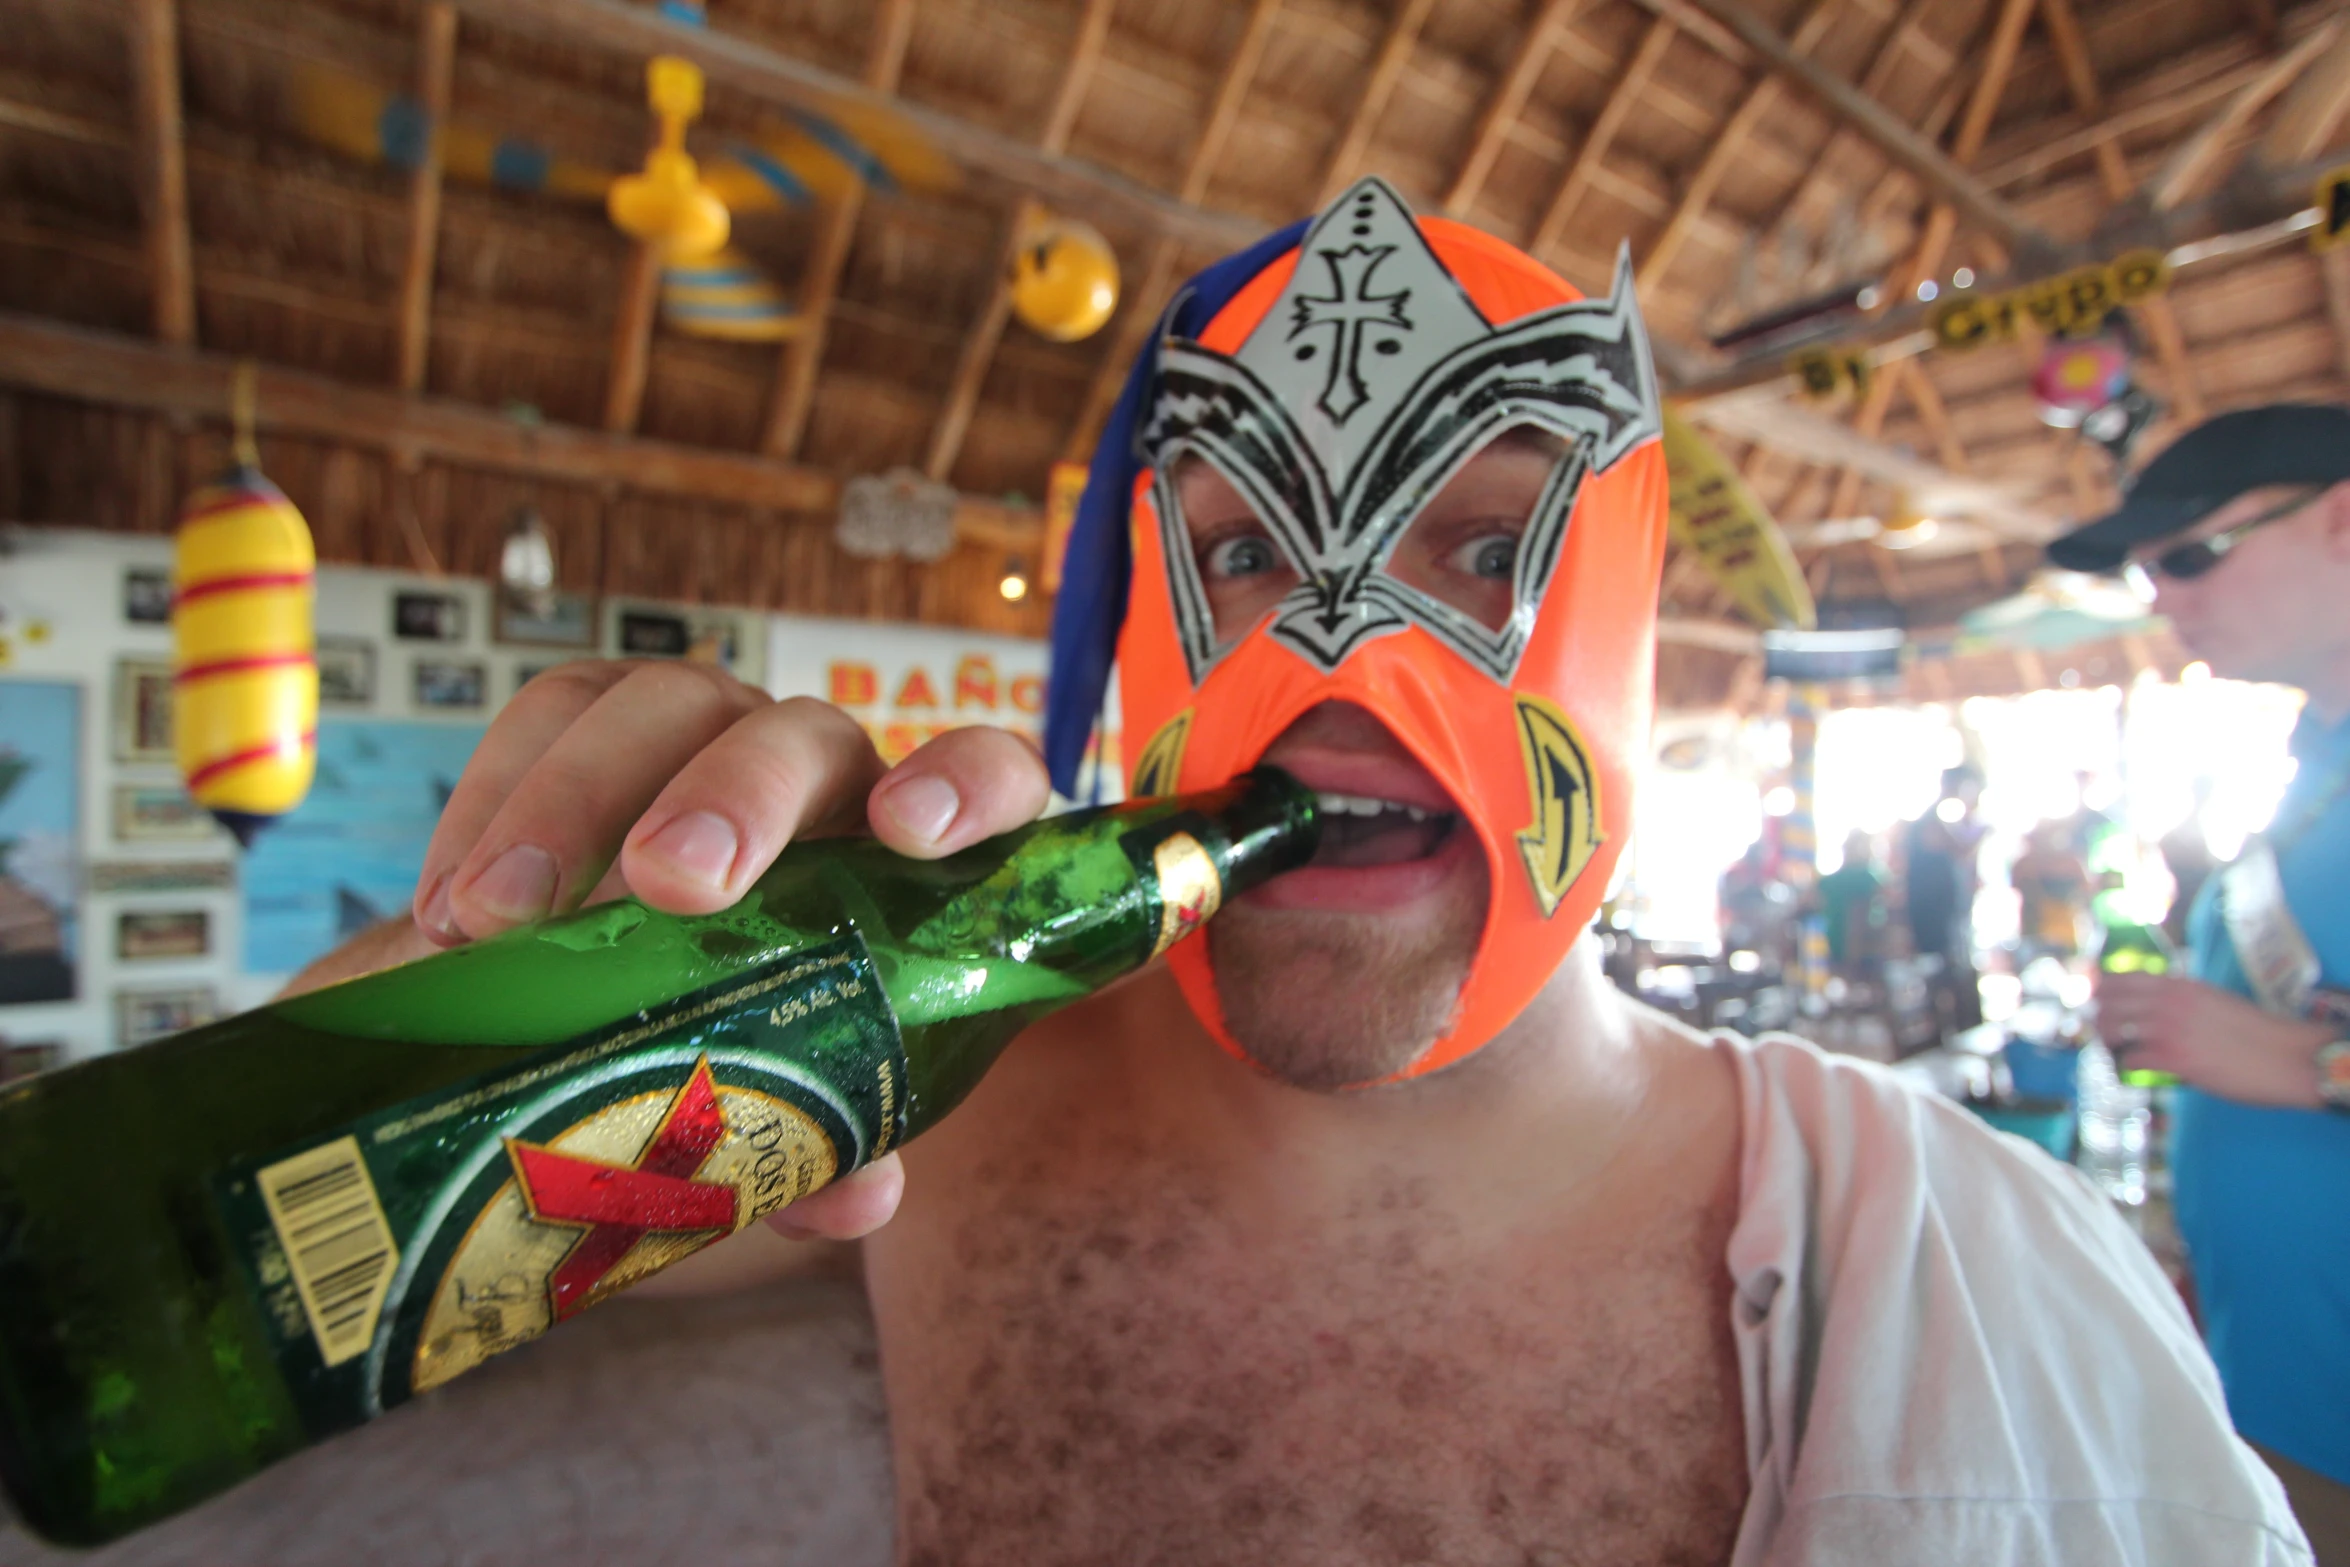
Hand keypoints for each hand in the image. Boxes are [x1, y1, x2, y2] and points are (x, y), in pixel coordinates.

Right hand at [407, 658, 1052, 1239]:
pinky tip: (448, 914)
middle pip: (803, 735)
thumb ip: (828, 1150)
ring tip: (495, 923)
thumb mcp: (779, 1119)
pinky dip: (494, 800)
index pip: (990, 779)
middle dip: (739, 796)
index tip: (912, 833)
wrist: (586, 1037)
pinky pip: (557, 709)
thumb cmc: (726, 1067)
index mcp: (903, 865)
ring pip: (667, 703)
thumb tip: (858, 1197)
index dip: (969, 785)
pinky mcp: (601, 718)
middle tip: (668, 886)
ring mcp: (708, 736)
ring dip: (575, 799)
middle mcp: (820, 782)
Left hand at [2095, 972, 2333, 1108]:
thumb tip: (2159, 1007)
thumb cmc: (2256, 1031)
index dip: (2100, 991)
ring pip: (2112, 1032)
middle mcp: (2168, 1003)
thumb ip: (2184, 1000)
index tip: (2094, 1002)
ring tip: (2116, 1054)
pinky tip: (2134, 1072)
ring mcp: (2169, 1031)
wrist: (2286, 1055)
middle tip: (2104, 1036)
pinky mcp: (2175, 1060)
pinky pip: (2131, 1061)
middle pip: (2107, 1005)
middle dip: (2099, 1021)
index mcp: (2178, 986)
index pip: (2120, 978)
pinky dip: (2126, 1068)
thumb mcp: (2214, 1000)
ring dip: (2108, 1045)